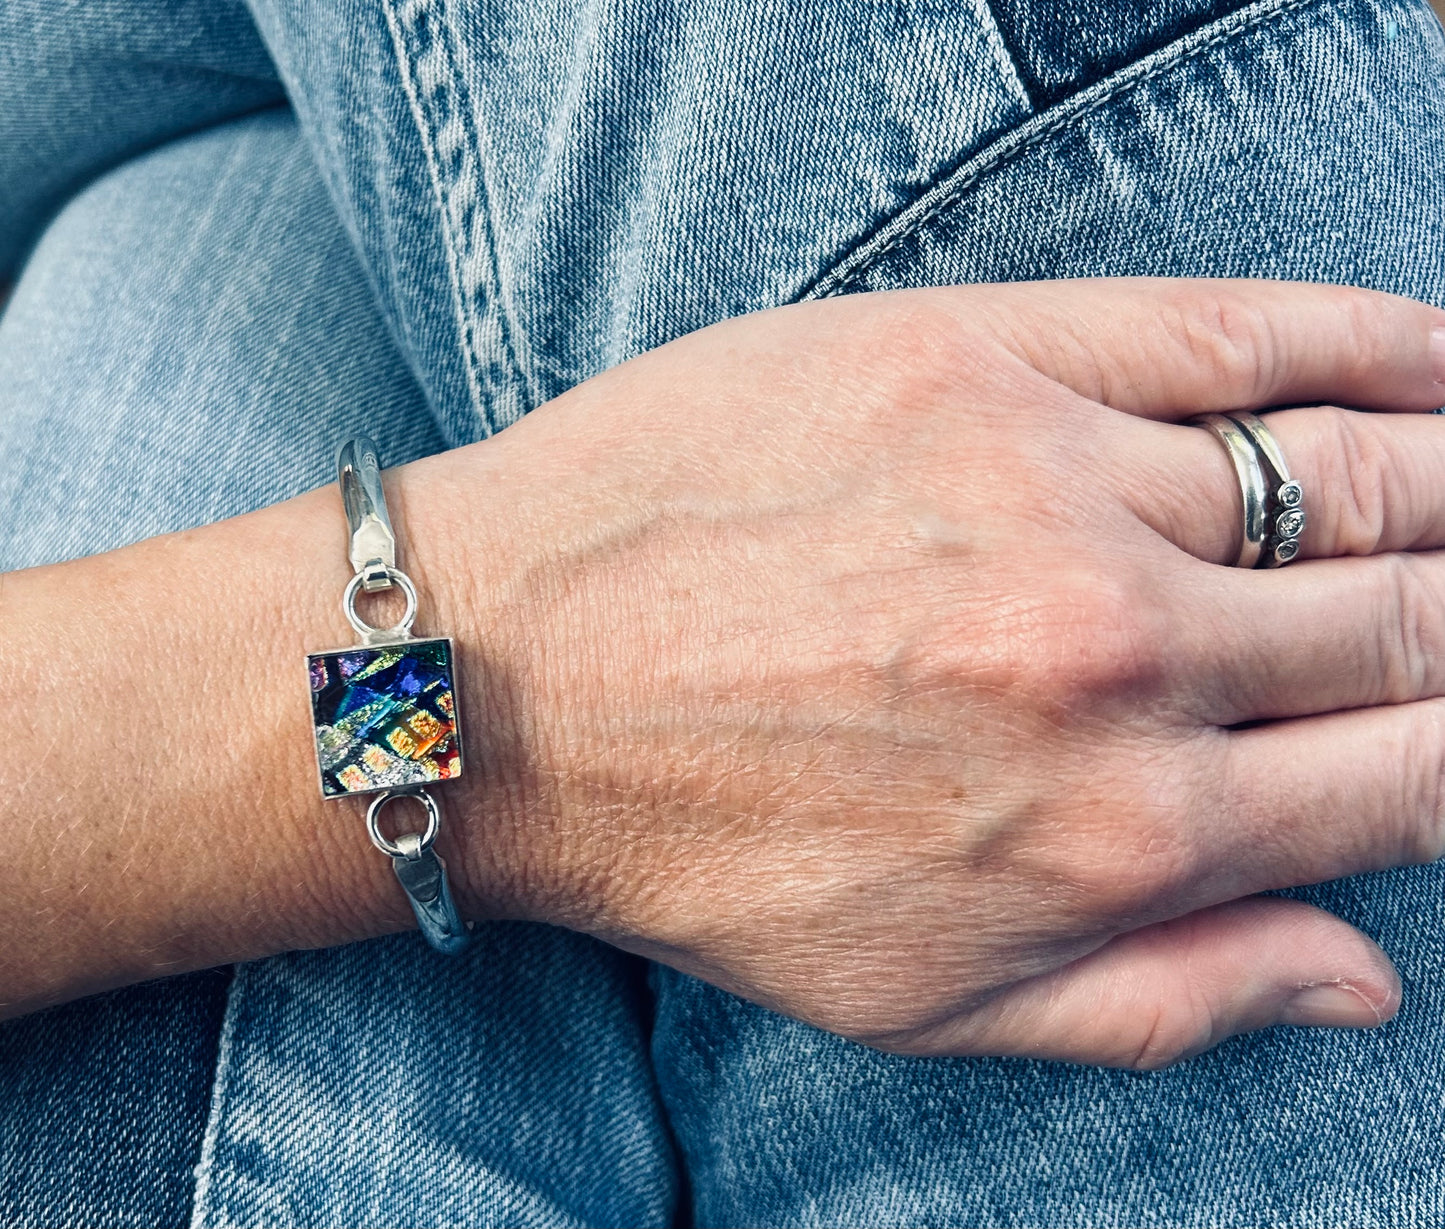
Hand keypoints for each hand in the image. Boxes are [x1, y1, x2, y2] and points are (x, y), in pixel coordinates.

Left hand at [444, 278, 1444, 1067]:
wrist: (505, 686)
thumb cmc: (706, 852)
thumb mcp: (928, 1003)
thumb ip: (1168, 998)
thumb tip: (1370, 976)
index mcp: (1125, 832)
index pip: (1422, 771)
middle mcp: (1116, 657)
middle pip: (1411, 612)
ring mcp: (1047, 488)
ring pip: (1352, 466)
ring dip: (1441, 478)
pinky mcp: (968, 359)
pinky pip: (1232, 330)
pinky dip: (1370, 339)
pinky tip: (1429, 358)